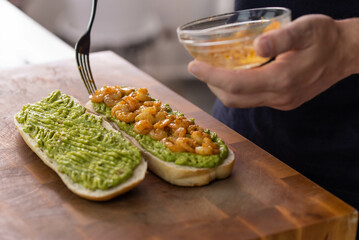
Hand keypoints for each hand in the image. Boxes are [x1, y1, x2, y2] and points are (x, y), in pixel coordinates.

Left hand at [188, 15, 358, 109]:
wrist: (347, 54)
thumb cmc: (326, 37)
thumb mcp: (307, 29)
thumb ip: (282, 37)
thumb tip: (256, 45)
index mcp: (283, 79)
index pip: (236, 84)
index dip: (211, 76)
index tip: (194, 67)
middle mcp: (280, 96)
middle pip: (234, 98)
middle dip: (212, 84)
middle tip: (200, 68)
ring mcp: (282, 102)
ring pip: (242, 102)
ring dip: (223, 89)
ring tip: (212, 71)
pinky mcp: (284, 102)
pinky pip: (253, 100)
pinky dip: (237, 90)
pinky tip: (235, 75)